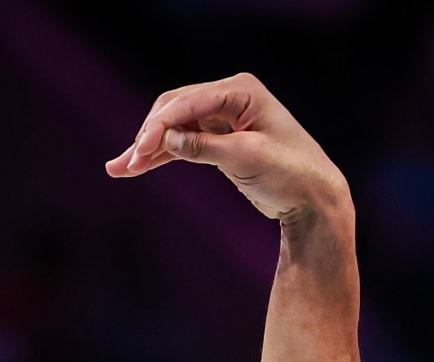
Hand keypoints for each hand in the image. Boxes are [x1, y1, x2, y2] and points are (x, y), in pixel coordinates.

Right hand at [105, 73, 347, 224]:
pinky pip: (183, 143)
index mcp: (241, 90)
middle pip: (174, 110)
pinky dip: (162, 156)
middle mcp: (230, 97)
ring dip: (148, 148)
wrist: (315, 200)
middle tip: (127, 165)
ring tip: (118, 169)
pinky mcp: (220, 140)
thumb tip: (165, 140)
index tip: (139, 152)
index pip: (188, 102)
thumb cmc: (292, 174)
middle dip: (148, 136)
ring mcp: (223, 117)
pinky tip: (137, 168)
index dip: (160, 126)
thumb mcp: (247, 159)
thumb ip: (204, 148)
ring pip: (174, 127)